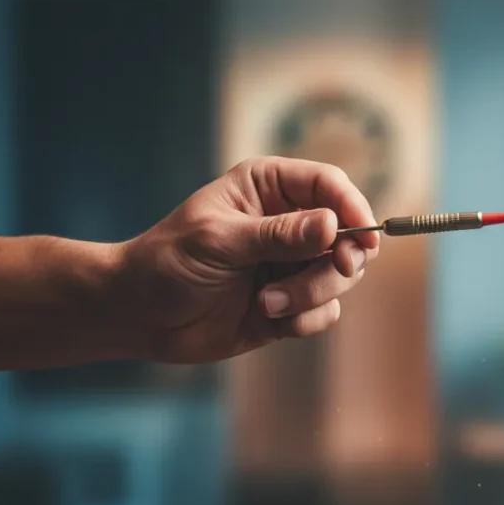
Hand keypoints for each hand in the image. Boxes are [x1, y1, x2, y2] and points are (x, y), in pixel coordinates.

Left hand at [118, 157, 380, 363]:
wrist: (139, 315)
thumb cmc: (168, 262)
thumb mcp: (220, 241)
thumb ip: (278, 235)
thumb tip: (333, 226)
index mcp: (268, 188)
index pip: (329, 185)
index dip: (353, 207)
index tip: (364, 238)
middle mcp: (288, 223)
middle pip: (348, 234)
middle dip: (340, 260)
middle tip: (335, 271)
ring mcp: (291, 265)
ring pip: (341, 276)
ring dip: (313, 294)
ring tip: (268, 303)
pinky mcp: (291, 304)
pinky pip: (325, 311)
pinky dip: (306, 318)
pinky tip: (269, 318)